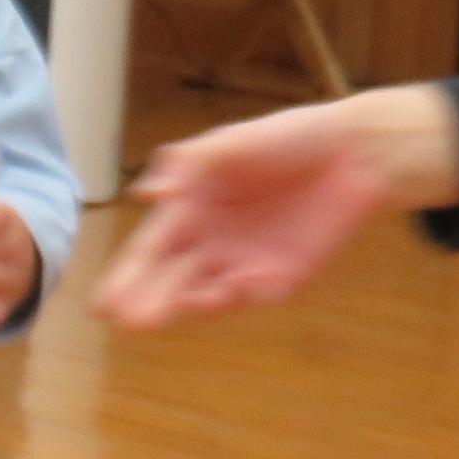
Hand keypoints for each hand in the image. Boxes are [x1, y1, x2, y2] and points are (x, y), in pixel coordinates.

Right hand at [93, 88, 458, 326]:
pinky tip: (229, 291)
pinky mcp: (283, 277)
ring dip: (185, 307)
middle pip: (168, 281)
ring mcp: (244, 262)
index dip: (124, 277)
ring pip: (204, 295)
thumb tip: (146, 192)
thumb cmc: (288, 138)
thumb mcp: (233, 143)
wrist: (355, 152)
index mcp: (188, 211)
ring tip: (171, 312)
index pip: (148, 251)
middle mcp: (209, 243)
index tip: (102, 305)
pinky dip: (239, 297)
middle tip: (130, 320)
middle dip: (147, 301)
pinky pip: (255, 296)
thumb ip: (191, 165)